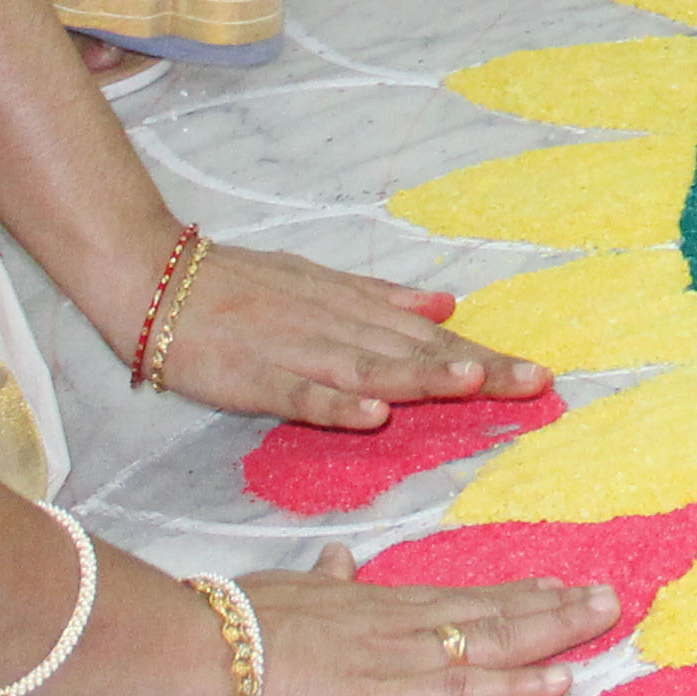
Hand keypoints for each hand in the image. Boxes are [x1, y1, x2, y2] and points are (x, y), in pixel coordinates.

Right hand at [154, 239, 554, 429]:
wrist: (156, 278)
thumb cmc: (239, 285)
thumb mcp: (320, 281)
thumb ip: (382, 299)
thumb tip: (447, 306)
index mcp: (354, 310)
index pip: (432, 339)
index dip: (486, 355)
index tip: (540, 374)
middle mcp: (337, 327)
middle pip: (416, 354)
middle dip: (478, 369)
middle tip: (536, 383)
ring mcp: (297, 351)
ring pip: (370, 368)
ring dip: (421, 377)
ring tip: (473, 383)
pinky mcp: (255, 376)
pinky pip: (301, 394)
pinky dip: (336, 404)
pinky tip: (371, 416)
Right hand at [223, 546, 622, 695]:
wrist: (206, 648)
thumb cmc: (232, 624)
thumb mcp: (284, 589)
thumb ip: (320, 579)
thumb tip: (337, 558)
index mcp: (376, 603)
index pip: (458, 596)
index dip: (510, 592)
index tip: (554, 583)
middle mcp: (402, 621)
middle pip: (491, 611)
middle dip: (553, 604)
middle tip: (609, 594)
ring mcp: (403, 656)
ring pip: (495, 639)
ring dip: (555, 630)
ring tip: (605, 618)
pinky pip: (468, 688)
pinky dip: (517, 685)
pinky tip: (559, 681)